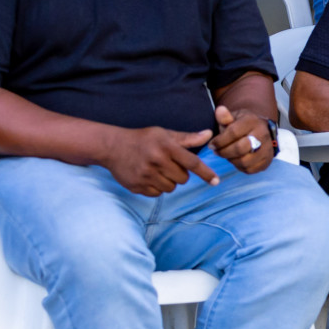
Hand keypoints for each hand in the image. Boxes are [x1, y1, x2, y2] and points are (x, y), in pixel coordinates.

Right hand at [104, 126, 218, 195]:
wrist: (112, 147)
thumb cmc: (143, 139)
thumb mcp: (164, 134)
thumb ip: (187, 138)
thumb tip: (209, 134)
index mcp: (166, 147)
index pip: (192, 162)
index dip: (206, 173)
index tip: (216, 181)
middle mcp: (157, 161)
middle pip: (183, 179)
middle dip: (180, 173)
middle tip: (168, 164)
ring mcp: (146, 175)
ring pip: (171, 188)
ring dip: (168, 181)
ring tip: (157, 169)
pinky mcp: (137, 186)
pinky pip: (157, 194)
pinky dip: (157, 188)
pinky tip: (148, 176)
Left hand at [210, 104, 272, 173]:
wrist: (260, 130)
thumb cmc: (242, 124)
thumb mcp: (233, 117)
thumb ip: (224, 116)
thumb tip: (220, 110)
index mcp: (253, 121)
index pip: (233, 133)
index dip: (219, 141)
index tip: (211, 144)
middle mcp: (263, 134)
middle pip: (240, 149)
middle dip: (224, 152)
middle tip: (217, 151)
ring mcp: (267, 149)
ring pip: (244, 161)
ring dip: (231, 160)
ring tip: (227, 155)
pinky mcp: (267, 161)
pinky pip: (250, 169)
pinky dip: (240, 167)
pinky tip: (236, 160)